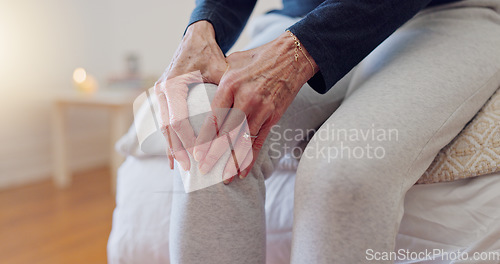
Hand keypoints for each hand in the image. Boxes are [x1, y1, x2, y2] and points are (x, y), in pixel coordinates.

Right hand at [154, 21, 226, 170]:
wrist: (195, 38)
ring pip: (163, 126)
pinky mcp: (163, 96)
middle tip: (187, 168)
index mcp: (173, 84)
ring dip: (172, 147)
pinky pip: (163, 121)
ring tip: (180, 166)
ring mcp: (159, 93)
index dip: (187, 140)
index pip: (178, 120)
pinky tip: (174, 153)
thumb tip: (243, 110)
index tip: (196, 155)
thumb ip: (227, 88)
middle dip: (177, 149)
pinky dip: (170, 138)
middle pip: (166, 127)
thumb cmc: (210, 53)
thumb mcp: (220, 69)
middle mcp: (162, 90)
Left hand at [193, 31, 317, 182]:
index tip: (195, 153)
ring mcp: (261, 109)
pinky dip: (251, 158)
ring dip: (233, 161)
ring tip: (224, 178)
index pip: (213, 117)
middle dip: (215, 154)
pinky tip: (243, 171)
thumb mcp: (232, 64)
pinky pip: (260, 141)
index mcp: (230, 85)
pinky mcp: (273, 116)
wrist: (291, 56)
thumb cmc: (256, 59)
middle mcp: (245, 99)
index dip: (204, 138)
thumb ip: (217, 82)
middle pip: (227, 133)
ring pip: (243, 141)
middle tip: (204, 171)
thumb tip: (200, 96)